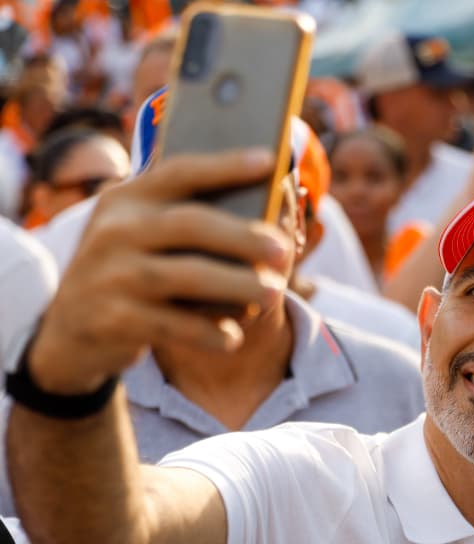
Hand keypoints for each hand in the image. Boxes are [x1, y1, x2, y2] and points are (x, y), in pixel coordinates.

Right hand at [28, 149, 292, 394]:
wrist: (72, 329)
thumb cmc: (131, 271)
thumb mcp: (142, 235)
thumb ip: (188, 217)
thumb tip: (269, 204)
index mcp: (127, 199)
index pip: (180, 172)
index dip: (226, 165)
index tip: (270, 160)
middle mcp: (114, 230)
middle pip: (190, 224)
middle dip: (243, 236)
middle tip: (284, 250)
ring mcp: (110, 274)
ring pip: (185, 275)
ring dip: (237, 284)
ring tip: (275, 293)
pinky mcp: (112, 318)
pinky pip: (172, 324)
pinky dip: (208, 332)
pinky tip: (234, 337)